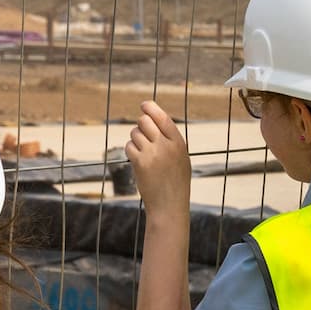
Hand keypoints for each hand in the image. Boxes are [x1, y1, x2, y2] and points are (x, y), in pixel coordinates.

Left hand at [125, 101, 191, 216]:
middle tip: (143, 134)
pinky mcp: (139, 162)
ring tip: (144, 152)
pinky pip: (129, 146)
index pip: (163, 118)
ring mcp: (152, 153)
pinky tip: (138, 160)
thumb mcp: (181, 158)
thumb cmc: (176, 182)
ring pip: (135, 133)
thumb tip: (155, 121)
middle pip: (145, 121)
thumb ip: (171, 141)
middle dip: (141, 125)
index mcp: (179, 143)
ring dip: (135, 139)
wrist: (169, 204)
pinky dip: (131, 151)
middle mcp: (166, 145)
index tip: (144, 104)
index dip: (151, 108)